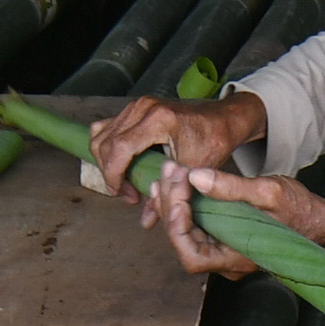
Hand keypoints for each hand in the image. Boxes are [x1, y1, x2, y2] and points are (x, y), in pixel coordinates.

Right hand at [89, 89, 266, 204]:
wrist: (223, 119)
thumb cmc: (213, 141)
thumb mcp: (191, 171)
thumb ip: (167, 195)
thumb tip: (146, 221)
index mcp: (159, 120)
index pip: (119, 148)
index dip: (112, 175)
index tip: (119, 193)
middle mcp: (144, 108)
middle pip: (105, 143)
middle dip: (110, 172)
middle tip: (127, 193)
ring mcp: (137, 105)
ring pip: (101, 134)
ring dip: (107, 161)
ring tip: (125, 181)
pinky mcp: (135, 107)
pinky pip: (107, 127)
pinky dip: (108, 147)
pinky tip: (121, 164)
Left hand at [145, 161, 324, 278]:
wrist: (318, 220)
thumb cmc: (298, 210)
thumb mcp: (268, 193)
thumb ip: (231, 187)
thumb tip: (196, 177)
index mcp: (236, 259)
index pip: (190, 254)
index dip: (176, 225)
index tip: (179, 190)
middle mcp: (225, 261)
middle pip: (182, 241)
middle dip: (171, 205)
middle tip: (170, 172)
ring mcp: (223, 250)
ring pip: (185, 232)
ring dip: (174, 202)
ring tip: (169, 174)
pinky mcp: (223, 237)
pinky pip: (195, 225)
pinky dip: (184, 204)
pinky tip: (178, 184)